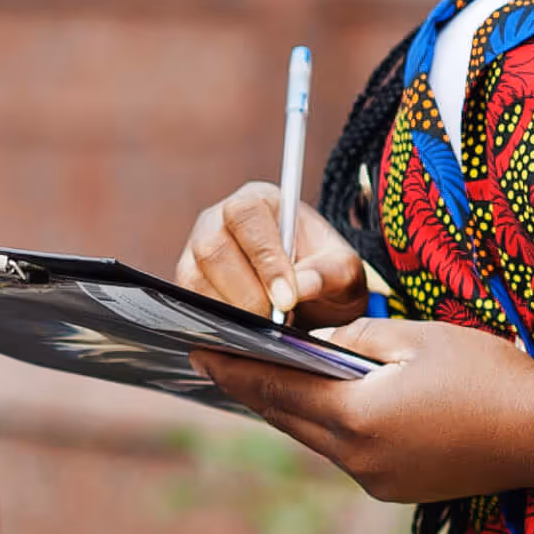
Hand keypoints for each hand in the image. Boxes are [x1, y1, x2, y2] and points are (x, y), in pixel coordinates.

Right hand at [176, 184, 372, 328]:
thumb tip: (301, 285)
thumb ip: (329, 272)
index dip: (264, 258)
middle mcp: (219, 219)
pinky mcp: (189, 283)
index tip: (286, 299)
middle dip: (246, 293)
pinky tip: (245, 333)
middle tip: (275, 322)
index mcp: (260, 201)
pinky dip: (216, 322)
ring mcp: (196, 251)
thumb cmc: (325, 274)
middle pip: (212, 248)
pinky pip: (189, 303)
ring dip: (230, 311)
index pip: (247, 216)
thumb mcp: (344, 271)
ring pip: (195, 280)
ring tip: (265, 329)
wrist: (312, 298)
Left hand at [192, 316, 533, 504]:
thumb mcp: (416, 337)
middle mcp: (357, 458)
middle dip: (255, 388)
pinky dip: (329, 426)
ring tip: (270, 375)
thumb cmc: (487, 375)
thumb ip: (355, 337)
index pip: (276, 389)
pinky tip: (329, 403)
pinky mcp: (396, 489)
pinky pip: (346, 452)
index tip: (198, 351)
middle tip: (221, 360)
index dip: (233, 370)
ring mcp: (376, 480)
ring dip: (293, 408)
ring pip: (315, 438)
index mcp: (356, 417)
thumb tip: (317, 342)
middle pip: (288, 419)